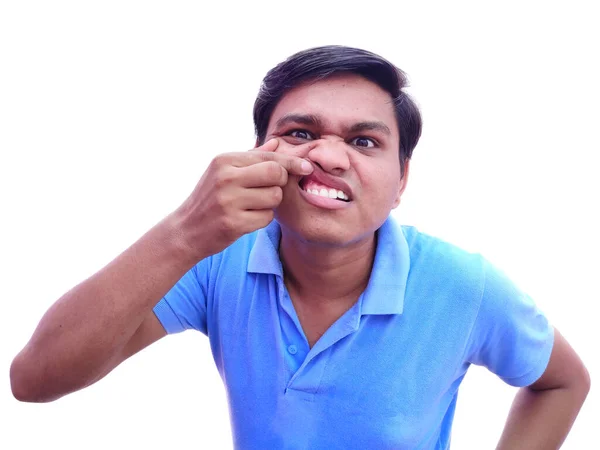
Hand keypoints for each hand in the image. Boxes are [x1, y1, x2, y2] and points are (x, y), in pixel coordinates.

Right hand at [173, 139, 314, 259]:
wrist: (187, 230)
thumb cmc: (210, 198)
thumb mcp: (224, 172)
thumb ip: (252, 157)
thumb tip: (276, 141)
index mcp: (224, 160)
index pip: (268, 156)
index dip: (291, 162)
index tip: (307, 167)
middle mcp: (226, 178)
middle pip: (276, 174)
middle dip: (279, 183)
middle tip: (267, 190)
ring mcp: (228, 201)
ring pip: (274, 197)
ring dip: (270, 204)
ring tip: (251, 206)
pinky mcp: (233, 223)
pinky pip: (266, 218)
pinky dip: (262, 220)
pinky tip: (246, 219)